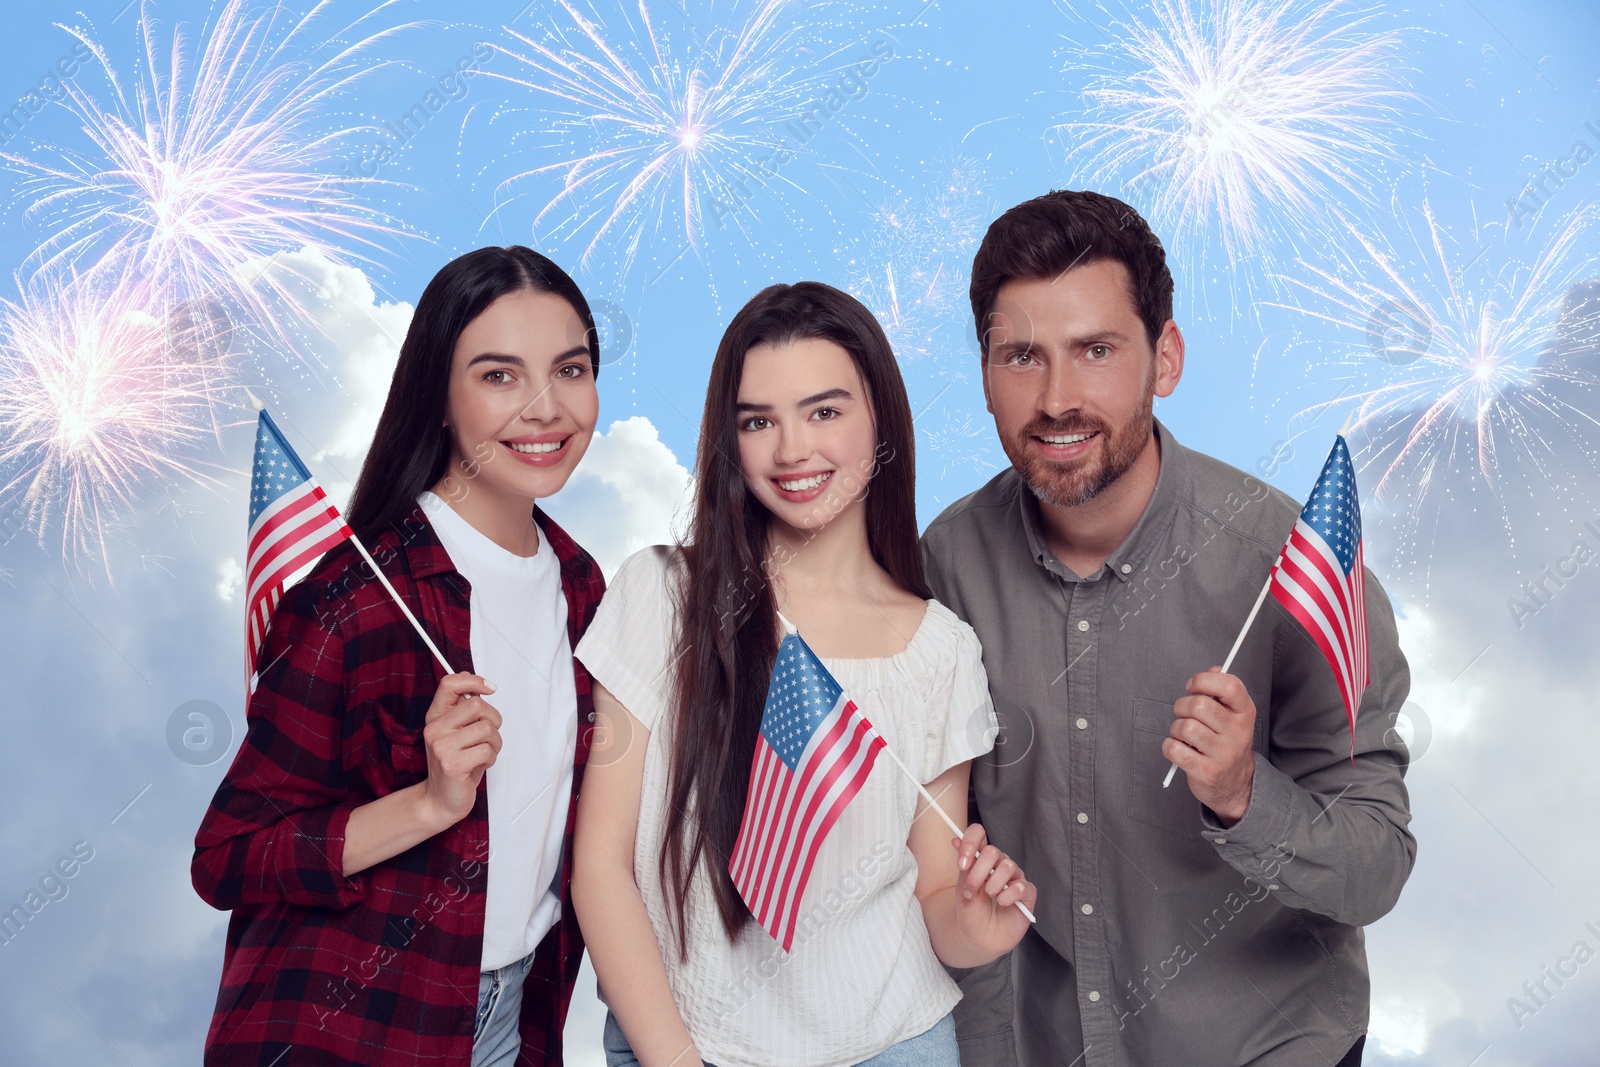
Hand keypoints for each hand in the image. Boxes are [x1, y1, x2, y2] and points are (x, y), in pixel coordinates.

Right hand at [418, 673, 501, 828]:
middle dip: (493, 720)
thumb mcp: (457, 732)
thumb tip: (482, 686)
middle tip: (488, 736)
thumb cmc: (455, 764)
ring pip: (487, 729)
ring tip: (483, 753)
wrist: (440, 800)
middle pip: (477, 705)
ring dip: (494, 743)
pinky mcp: (453, 765)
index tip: (489, 689)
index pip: (449, 684)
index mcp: (435, 717)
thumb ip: (465, 710)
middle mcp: (435, 729)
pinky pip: (487, 751)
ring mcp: (442, 747)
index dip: (473, 681)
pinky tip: (479, 765)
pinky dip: (491, 759)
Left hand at [951, 823, 1035, 952]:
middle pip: (992, 851)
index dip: (970, 842)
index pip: (979, 834)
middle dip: (978, 872)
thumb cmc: (971, 913)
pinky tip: (1003, 904)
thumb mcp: (963, 889)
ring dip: (993, 885)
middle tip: (971, 891)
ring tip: (989, 898)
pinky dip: (1009, 896)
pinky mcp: (1028, 894)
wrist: (979, 940)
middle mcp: (1000, 864)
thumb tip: (955, 839)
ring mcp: (1015, 878)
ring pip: (1008, 866)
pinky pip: (1022, 886)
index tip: (961, 863)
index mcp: (982, 859)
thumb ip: (964, 866)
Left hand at [1162, 666, 1255, 824]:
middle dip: (1181, 707)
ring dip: (1175, 729)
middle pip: (1199, 705)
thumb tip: (1214, 668)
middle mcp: (1238, 732)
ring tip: (1183, 736)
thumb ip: (1221, 691)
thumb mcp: (1232, 716)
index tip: (1192, 686)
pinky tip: (1178, 749)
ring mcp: (1223, 754)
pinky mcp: (1206, 772)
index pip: (1230, 685)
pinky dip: (1169, 746)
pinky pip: (1174, 749)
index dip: (1204, 679)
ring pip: (1185, 727)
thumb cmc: (1227, 743)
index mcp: (1244, 713)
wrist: (1236, 786)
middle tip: (1183, 715)